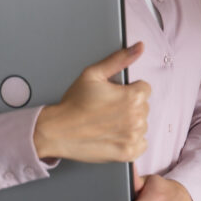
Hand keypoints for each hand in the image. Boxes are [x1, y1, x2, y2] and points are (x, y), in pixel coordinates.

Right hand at [33, 42, 150, 162]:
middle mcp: (137, 117)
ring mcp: (133, 137)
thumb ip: (120, 59)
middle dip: (129, 106)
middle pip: (143, 107)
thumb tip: (139, 47)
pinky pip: (142, 144)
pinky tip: (115, 136)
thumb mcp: (94, 74)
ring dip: (130, 124)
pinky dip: (131, 141)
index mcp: (133, 97)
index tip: (113, 96)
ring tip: (108, 123)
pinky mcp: (128, 153)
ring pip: (142, 125)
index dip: (128, 90)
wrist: (56, 131)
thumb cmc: (73, 103)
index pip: (144, 89)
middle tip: (107, 110)